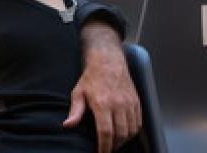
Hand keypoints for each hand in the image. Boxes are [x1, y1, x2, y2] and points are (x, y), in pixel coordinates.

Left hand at [64, 23, 140, 152]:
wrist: (108, 62)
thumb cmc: (91, 77)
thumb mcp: (78, 92)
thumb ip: (75, 111)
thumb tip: (68, 125)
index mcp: (102, 104)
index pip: (106, 132)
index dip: (104, 146)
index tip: (101, 152)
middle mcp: (118, 105)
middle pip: (120, 134)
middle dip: (114, 145)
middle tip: (107, 149)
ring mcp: (129, 103)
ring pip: (131, 130)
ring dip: (124, 140)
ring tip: (115, 143)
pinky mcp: (137, 102)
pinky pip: (138, 123)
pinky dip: (132, 132)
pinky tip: (124, 134)